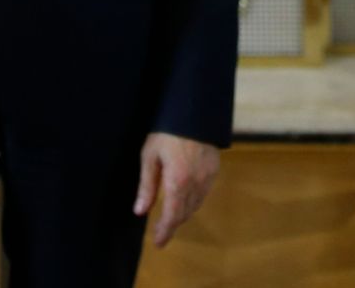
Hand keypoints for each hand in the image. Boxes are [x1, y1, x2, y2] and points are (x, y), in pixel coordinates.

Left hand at [134, 131, 218, 248]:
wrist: (195, 111)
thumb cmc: (166, 131)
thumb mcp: (150, 156)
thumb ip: (147, 186)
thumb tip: (140, 211)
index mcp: (177, 182)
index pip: (172, 216)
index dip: (165, 232)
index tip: (158, 243)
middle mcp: (195, 184)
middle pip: (184, 213)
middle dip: (172, 224)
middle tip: (161, 232)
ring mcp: (208, 178)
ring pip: (195, 205)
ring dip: (183, 214)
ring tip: (171, 217)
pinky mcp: (214, 170)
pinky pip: (203, 193)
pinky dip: (193, 201)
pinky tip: (185, 198)